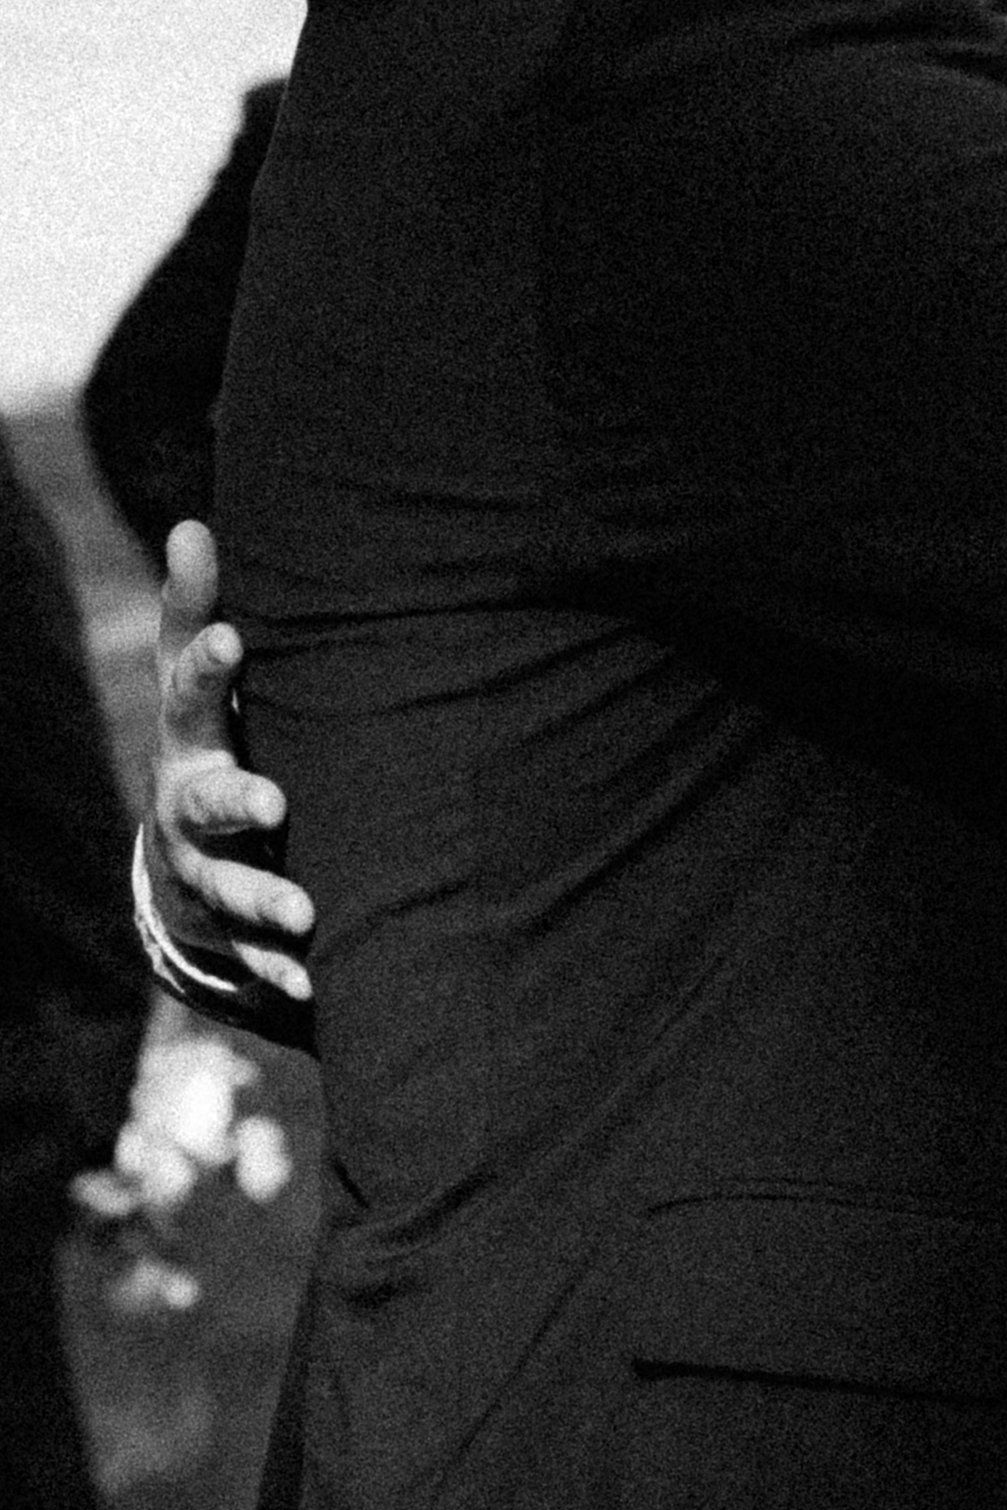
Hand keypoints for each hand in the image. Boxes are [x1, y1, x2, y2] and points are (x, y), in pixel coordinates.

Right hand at [150, 523, 313, 1004]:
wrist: (192, 849)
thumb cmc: (215, 736)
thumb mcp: (205, 679)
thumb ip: (200, 611)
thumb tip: (193, 523)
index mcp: (191, 733)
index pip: (190, 693)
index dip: (208, 667)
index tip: (237, 641)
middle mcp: (189, 803)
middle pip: (204, 801)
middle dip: (235, 802)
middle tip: (272, 804)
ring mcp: (205, 870)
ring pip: (228, 887)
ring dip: (264, 902)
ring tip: (304, 914)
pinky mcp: (230, 927)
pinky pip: (251, 956)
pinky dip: (280, 971)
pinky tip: (314, 986)